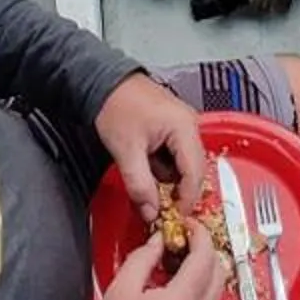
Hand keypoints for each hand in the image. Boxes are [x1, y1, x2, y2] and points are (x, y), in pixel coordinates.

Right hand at [78, 226, 225, 299]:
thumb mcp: (119, 290)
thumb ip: (143, 258)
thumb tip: (159, 241)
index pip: (205, 258)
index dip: (199, 235)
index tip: (187, 223)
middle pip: (219, 274)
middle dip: (207, 250)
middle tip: (186, 237)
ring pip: (216, 291)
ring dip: (206, 269)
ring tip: (179, 257)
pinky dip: (199, 288)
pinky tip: (175, 283)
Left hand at [94, 72, 208, 221]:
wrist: (103, 81)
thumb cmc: (116, 107)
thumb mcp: (126, 151)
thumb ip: (140, 185)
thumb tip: (151, 212)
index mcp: (184, 128)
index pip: (196, 173)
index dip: (187, 199)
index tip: (175, 218)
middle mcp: (190, 125)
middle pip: (195, 169)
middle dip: (179, 190)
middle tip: (161, 207)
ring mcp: (183, 124)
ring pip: (185, 163)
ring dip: (169, 178)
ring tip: (145, 177)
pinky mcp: (173, 125)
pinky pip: (176, 154)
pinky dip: (164, 165)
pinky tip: (146, 164)